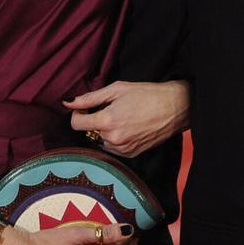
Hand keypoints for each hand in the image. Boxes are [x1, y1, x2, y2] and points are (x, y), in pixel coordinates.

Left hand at [65, 80, 189, 156]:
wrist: (175, 108)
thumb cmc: (147, 94)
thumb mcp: (117, 89)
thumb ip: (90, 98)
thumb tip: (69, 103)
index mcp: (108, 121)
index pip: (77, 125)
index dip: (77, 115)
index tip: (85, 109)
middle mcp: (113, 139)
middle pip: (89, 132)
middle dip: (95, 121)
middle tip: (112, 109)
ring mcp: (123, 149)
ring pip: (101, 140)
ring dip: (106, 131)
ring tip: (124, 118)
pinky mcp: (131, 154)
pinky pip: (114, 148)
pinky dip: (116, 138)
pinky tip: (130, 127)